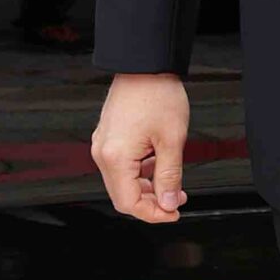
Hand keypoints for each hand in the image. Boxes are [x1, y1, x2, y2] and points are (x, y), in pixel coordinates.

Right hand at [91, 73, 190, 224]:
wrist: (145, 65)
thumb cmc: (158, 95)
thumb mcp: (172, 140)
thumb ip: (169, 177)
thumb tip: (167, 204)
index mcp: (115, 157)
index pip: (129, 203)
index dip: (153, 214)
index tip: (174, 212)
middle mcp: (102, 153)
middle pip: (123, 195)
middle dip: (151, 202)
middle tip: (177, 199)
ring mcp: (103, 144)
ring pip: (122, 182)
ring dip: (147, 188)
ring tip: (173, 184)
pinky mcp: (108, 137)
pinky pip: (121, 165)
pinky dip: (140, 172)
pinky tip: (159, 165)